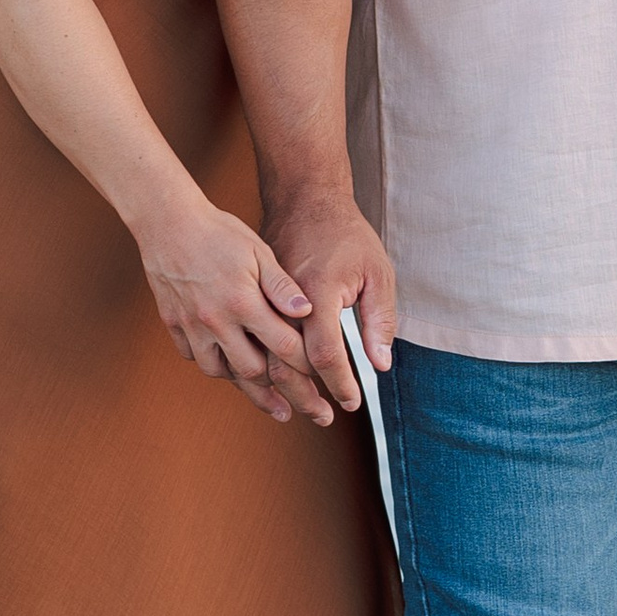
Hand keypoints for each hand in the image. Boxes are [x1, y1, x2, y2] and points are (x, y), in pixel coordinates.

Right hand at [136, 193, 333, 423]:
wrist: (167, 221)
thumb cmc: (218, 231)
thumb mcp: (258, 250)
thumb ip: (282, 285)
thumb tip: (307, 311)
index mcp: (242, 302)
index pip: (282, 346)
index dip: (307, 366)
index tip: (323, 378)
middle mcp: (215, 321)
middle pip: (252, 372)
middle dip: (282, 394)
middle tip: (304, 411)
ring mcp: (191, 326)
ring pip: (220, 372)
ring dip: (246, 386)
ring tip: (269, 401)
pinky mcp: (173, 324)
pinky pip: (195, 357)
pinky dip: (214, 365)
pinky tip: (228, 367)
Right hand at [262, 186, 398, 406]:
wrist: (301, 197)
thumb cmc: (344, 232)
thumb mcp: (376, 269)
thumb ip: (378, 318)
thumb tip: (381, 364)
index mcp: (314, 291)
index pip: (325, 354)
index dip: (341, 384)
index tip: (352, 403)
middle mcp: (278, 300)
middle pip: (285, 367)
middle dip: (306, 399)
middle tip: (325, 418)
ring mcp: (255, 300)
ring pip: (255, 362)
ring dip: (274, 393)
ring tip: (293, 411)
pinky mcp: (244, 300)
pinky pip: (235, 347)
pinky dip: (247, 371)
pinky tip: (263, 383)